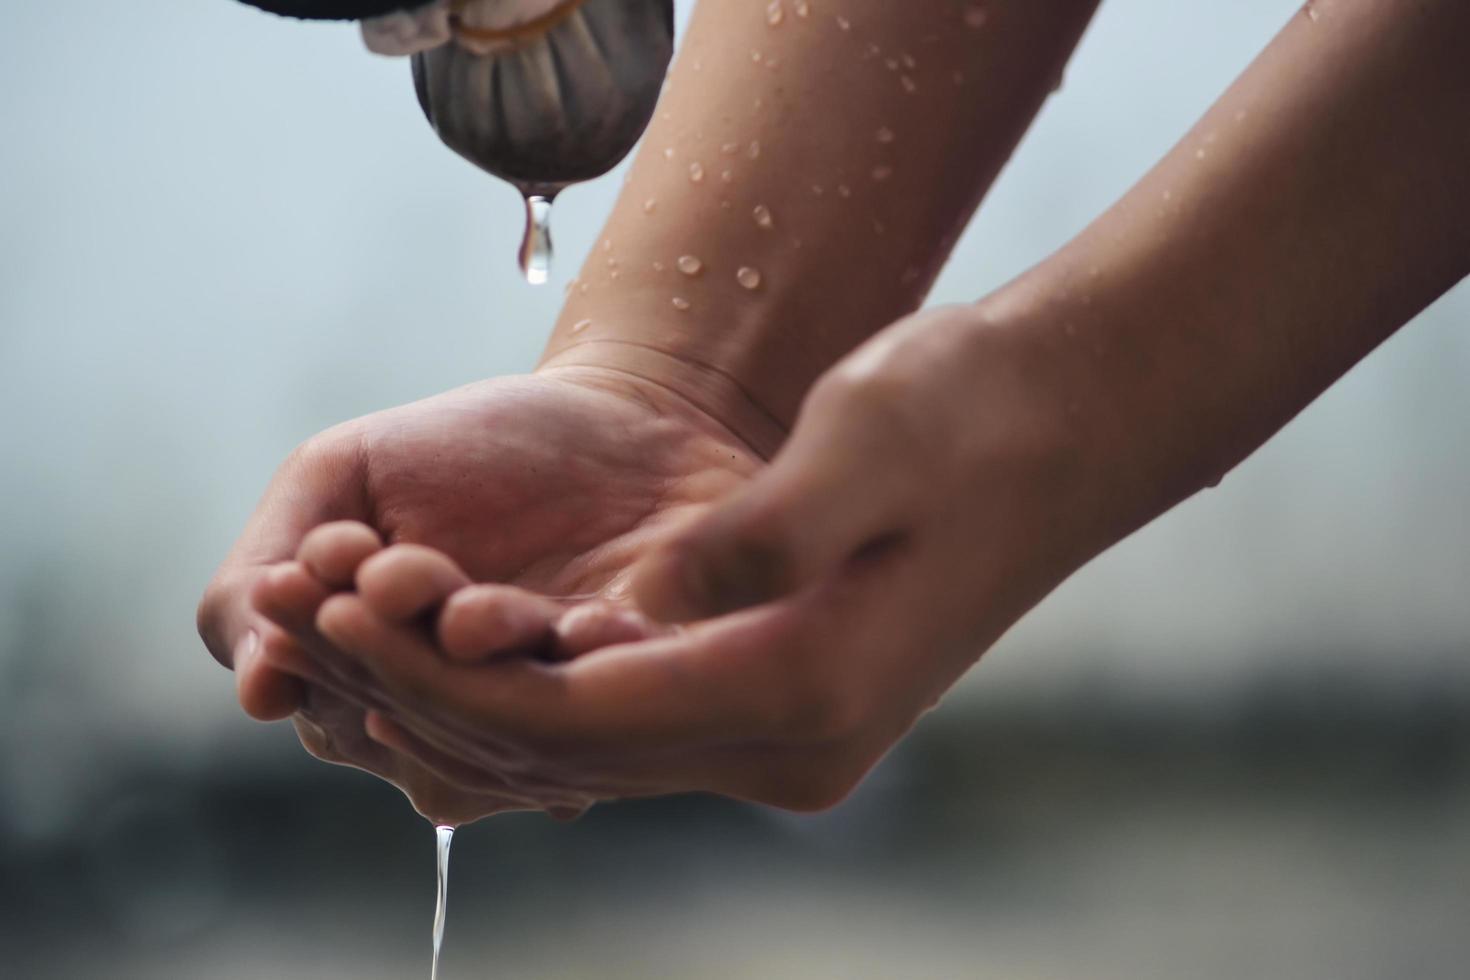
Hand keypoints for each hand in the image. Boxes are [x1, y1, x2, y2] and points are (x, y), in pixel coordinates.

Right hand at [198, 365, 763, 823]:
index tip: (328, 560)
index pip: (327, 698)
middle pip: (408, 710)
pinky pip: (614, 684)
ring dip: (483, 649)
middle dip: (394, 641)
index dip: (320, 640)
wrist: (622, 409)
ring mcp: (551, 690)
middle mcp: (466, 700)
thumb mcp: (340, 477)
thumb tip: (254, 693)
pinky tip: (593, 622)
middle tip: (392, 571)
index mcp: (384, 670)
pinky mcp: (636, 669)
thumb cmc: (470, 446)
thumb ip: (267, 568)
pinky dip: (595, 651)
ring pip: (501, 706)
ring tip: (470, 613)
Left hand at [311, 307, 1119, 811]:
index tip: (345, 617)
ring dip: (468, 697)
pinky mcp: (784, 703)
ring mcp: (792, 735)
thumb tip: (645, 603)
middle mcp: (795, 741)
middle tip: (313, 626)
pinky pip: (627, 723)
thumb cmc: (967, 418)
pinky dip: (535, 693)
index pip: (586, 716)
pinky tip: (459, 645)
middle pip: (570, 749)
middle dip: (432, 693)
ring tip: (352, 637)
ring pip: (590, 747)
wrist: (1064, 428)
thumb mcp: (862, 445)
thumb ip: (753, 540)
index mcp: (807, 687)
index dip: (449, 677)